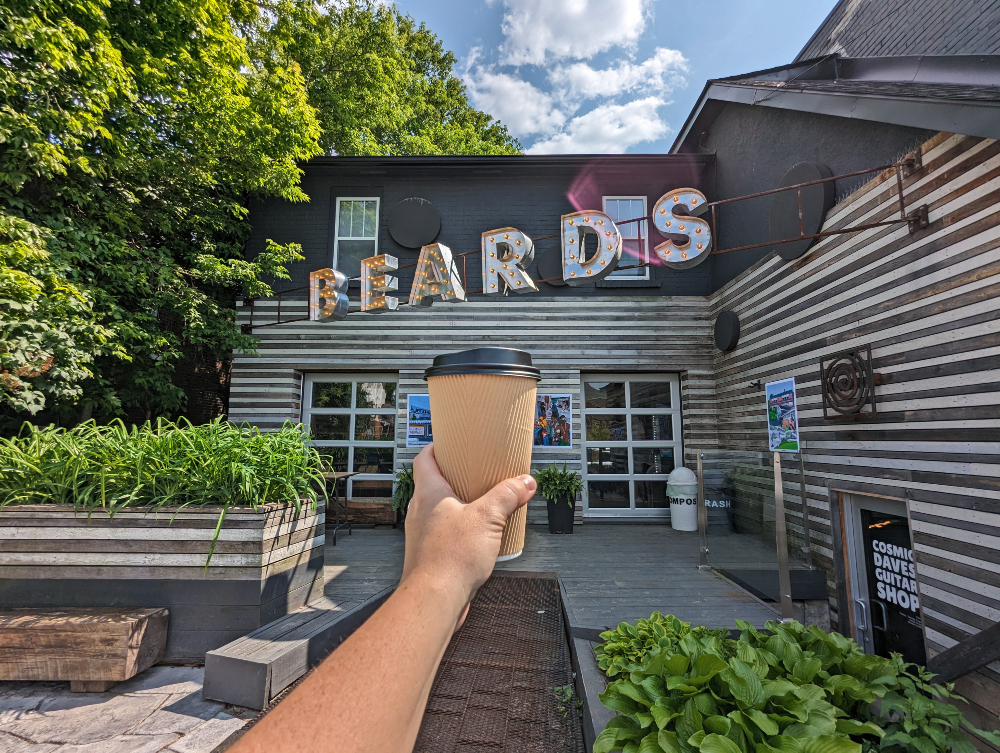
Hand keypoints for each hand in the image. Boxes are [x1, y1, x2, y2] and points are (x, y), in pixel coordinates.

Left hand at [400, 444, 535, 622]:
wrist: (434, 599)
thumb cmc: (449, 558)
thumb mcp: (488, 517)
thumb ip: (508, 495)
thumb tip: (524, 482)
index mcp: (429, 493)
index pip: (424, 459)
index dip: (437, 448)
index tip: (452, 443)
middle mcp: (420, 511)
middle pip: (434, 484)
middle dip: (456, 477)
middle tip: (476, 473)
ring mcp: (423, 534)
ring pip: (440, 510)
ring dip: (459, 506)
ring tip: (483, 506)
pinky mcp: (430, 554)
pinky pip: (444, 534)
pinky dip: (460, 530)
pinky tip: (478, 538)